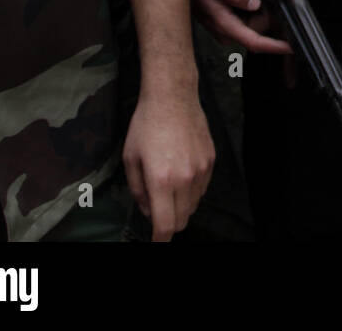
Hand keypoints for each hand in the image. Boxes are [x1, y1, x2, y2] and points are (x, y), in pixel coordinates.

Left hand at [123, 87, 214, 241]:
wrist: (173, 98)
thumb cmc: (145, 126)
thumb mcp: (130, 160)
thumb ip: (138, 191)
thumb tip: (149, 210)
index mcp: (161, 180)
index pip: (165, 224)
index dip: (160, 239)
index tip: (156, 242)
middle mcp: (185, 179)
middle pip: (182, 219)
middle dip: (169, 223)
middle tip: (158, 212)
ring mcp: (201, 170)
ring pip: (194, 205)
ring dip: (181, 207)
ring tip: (168, 189)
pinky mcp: (211, 161)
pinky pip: (202, 188)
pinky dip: (191, 191)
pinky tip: (181, 175)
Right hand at [188, 0, 290, 53]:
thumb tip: (255, 3)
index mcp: (224, 24)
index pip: (253, 41)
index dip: (274, 46)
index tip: (289, 47)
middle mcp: (227, 31)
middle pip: (259, 28)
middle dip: (263, 9)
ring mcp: (227, 28)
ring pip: (255, 22)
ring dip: (256, 5)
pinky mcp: (229, 24)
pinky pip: (248, 18)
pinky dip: (250, 5)